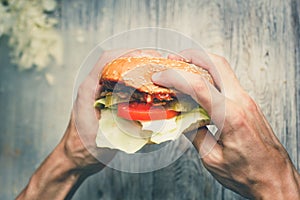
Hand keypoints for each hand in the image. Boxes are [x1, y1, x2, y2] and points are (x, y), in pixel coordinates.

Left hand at [16, 49, 161, 199]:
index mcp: (89, 89)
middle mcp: (93, 88)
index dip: (127, 54)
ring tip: (153, 70)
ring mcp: (98, 94)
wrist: (75, 158)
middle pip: (114, 62)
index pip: (106, 60)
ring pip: (118, 72)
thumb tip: (148, 118)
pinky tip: (146, 87)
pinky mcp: (104, 102)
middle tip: (155, 61)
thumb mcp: (103, 136)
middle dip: (135, 58)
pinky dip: (134, 82)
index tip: (145, 57)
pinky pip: (120, 85)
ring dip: (135, 68)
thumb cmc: (83, 148)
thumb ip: (123, 127)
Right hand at [152, 49, 299, 198]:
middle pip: (217, 63)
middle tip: (174, 59)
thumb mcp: (212, 158)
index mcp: (231, 116)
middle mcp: (242, 102)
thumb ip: (195, 134)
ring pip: (224, 70)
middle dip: (192, 56)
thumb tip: (182, 119)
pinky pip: (228, 82)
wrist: (275, 178)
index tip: (160, 77)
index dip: (175, 77)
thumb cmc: (249, 173)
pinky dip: (210, 77)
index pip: (198, 86)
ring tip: (183, 69)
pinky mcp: (248, 104)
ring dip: (202, 64)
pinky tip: (199, 86)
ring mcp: (247, 101)